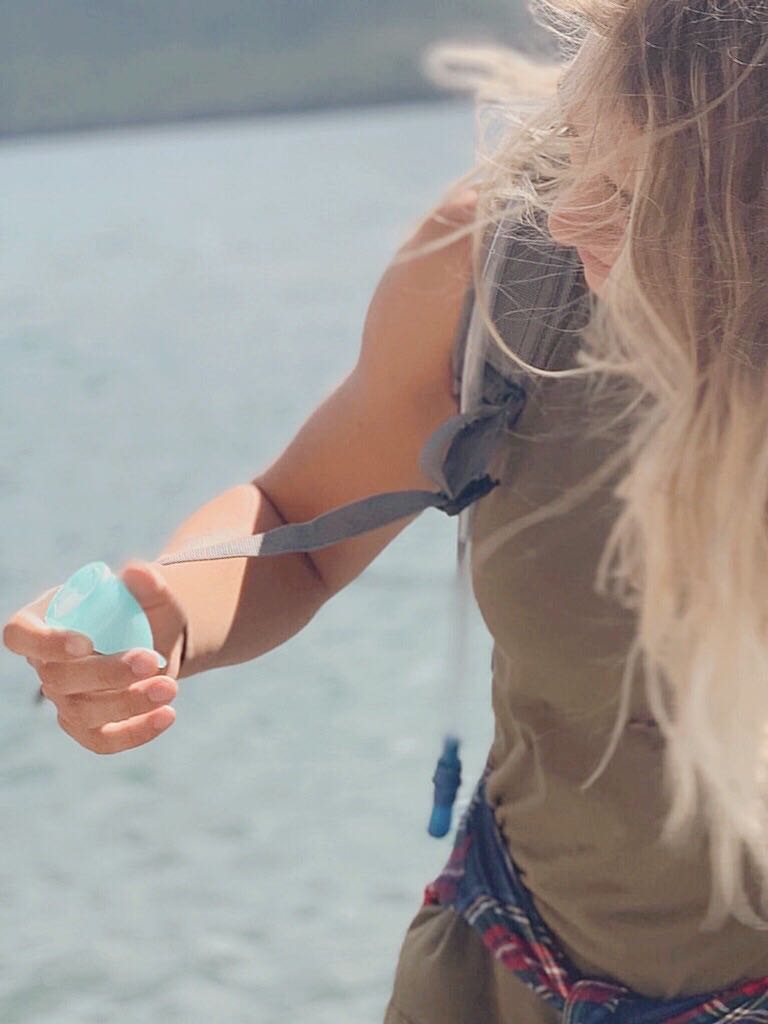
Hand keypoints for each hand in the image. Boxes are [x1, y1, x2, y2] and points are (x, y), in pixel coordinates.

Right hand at [2, 560, 187, 753]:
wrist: (152, 638)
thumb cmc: (135, 609)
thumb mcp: (146, 591)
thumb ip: (145, 581)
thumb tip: (139, 573)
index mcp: (42, 622)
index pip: (20, 636)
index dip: (45, 643)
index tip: (86, 643)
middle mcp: (45, 665)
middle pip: (58, 679)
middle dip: (107, 673)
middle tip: (151, 660)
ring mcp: (64, 700)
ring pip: (82, 713)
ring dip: (128, 703)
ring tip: (170, 687)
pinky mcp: (87, 727)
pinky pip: (102, 741)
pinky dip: (135, 733)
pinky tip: (168, 715)